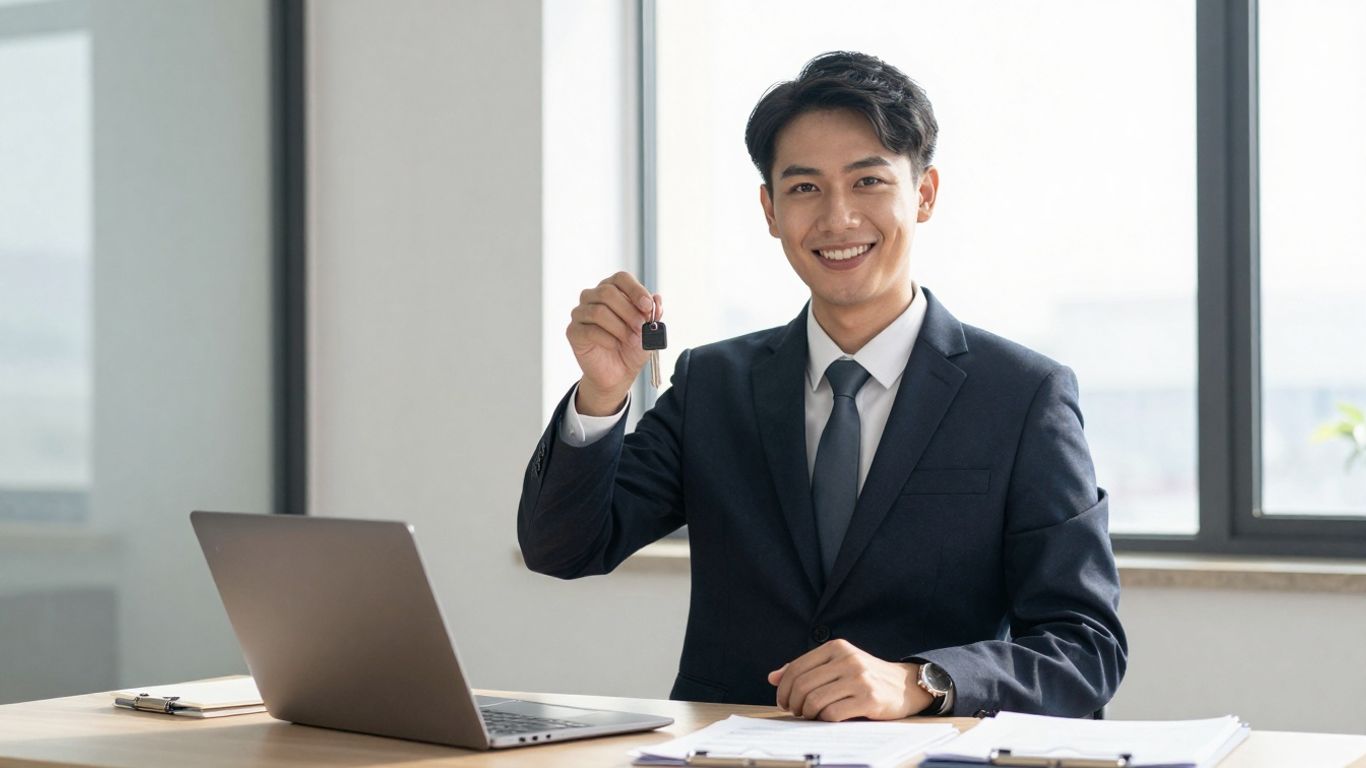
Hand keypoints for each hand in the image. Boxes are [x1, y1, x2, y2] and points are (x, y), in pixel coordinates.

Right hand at [566, 272, 662, 415]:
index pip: (621, 278)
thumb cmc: (632, 347)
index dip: (635, 290)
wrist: (619, 373)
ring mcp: (580, 313)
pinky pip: (589, 330)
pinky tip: (615, 346)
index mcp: (612, 290)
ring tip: (631, 340)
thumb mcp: (649, 330)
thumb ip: (653, 314)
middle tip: (642, 328)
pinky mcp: (573, 331)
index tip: (647, 306)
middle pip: (607, 292)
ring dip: (620, 327)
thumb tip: (657, 298)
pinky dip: (607, 339)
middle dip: (629, 311)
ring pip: (598, 311)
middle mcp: (593, 297)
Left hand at [767, 639, 930, 720]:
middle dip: (793, 703)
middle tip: (795, 711)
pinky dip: (823, 720)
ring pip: (815, 700)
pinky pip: (833, 713)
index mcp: (836, 647)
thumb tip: (773, 677)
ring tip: (809, 715)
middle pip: (803, 685)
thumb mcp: (837, 664)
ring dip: (806, 713)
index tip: (783, 701)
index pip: (797, 668)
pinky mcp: (869, 699)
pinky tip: (826, 719)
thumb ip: (807, 668)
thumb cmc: (865, 676)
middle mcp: (848, 659)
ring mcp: (859, 678)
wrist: (905, 685)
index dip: (784, 688)